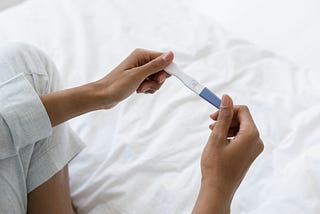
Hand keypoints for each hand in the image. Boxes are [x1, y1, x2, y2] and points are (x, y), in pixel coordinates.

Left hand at [94, 48, 173, 108]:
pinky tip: (138, 90)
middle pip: (162, 69)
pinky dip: (147, 89)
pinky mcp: (139, 78)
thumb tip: (171, 55)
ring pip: (157, 78)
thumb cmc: (116, 85)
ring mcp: (140, 69)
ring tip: (139, 88)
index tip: (158, 80)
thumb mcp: (138, 75)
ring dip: (151, 86)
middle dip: (156, 80)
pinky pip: (151, 83)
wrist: (103, 96)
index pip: (164, 59)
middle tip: (145, 84)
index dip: (165, 70)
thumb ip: (155, 65)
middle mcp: (142, 60)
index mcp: (142, 55)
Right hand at [192, 95, 263, 213]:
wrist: (218, 189)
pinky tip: (219, 140)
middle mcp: (257, 140)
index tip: (214, 113)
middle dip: (227, 118)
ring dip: (227, 126)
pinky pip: (241, 137)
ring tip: (212, 132)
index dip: (228, 109)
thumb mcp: (217, 137)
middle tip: (211, 122)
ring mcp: (254, 148)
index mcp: (251, 135)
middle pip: (243, 119)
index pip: (243, 111)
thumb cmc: (216, 165)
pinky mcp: (249, 154)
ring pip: (241, 128)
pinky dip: (230, 135)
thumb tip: (227, 97)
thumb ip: (224, 116)